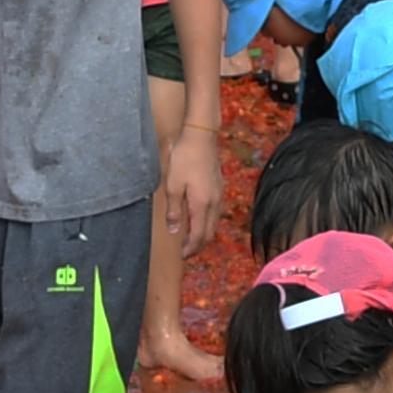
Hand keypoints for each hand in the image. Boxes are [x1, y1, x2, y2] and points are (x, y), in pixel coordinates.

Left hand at [164, 121, 222, 254]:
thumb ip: (174, 210)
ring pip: (214, 222)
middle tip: (186, 251)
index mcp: (202, 204)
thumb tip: (174, 231)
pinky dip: (207, 221)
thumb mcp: (173, 185)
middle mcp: (214, 203)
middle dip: (199, 245)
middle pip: (210, 232)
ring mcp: (219, 194)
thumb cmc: (184, 160)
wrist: (201, 137)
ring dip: (204, 233)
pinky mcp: (219, 187)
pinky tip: (198, 218)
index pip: (199, 235)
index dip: (191, 248)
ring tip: (191, 237)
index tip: (182, 256)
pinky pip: (215, 212)